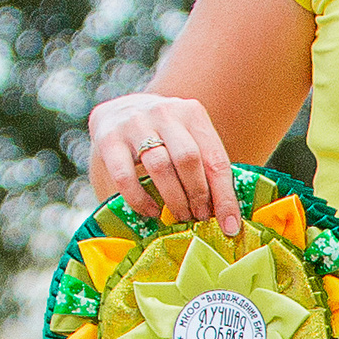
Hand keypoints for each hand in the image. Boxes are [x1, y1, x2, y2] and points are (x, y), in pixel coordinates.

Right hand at [86, 92, 242, 234]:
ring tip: (180, 217)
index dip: (225, 197)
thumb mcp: (188, 139)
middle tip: (199, 219)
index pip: (215, 159)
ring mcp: (135, 123)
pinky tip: (152, 211)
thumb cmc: (163, 137)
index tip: (230, 227)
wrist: (119, 111)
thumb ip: (205, 167)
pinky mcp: (108, 139)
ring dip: (174, 199)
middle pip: (188, 159)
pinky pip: (126, 177)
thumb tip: (227, 217)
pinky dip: (141, 200)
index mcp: (192, 113)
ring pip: (160, 166)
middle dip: (198, 196)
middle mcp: (164, 112)